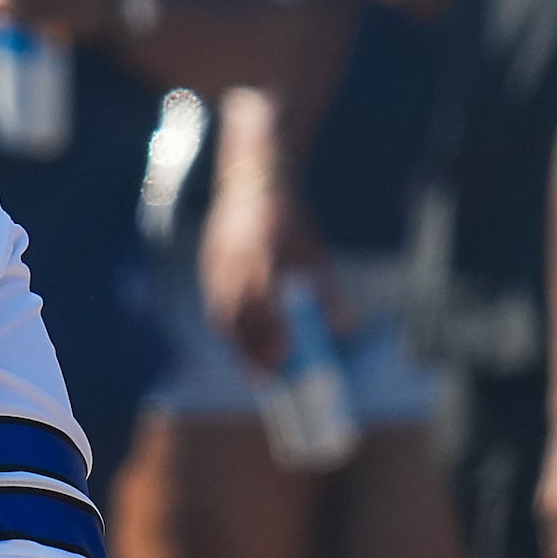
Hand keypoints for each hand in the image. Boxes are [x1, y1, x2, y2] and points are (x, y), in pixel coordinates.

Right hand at [197, 177, 325, 372]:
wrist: (252, 178)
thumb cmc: (289, 216)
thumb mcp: (313, 249)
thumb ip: (326, 289)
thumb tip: (348, 328)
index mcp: (261, 244)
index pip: (262, 294)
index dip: (271, 326)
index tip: (286, 355)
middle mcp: (232, 254)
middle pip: (234, 311)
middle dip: (249, 348)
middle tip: (268, 379)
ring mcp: (215, 260)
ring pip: (220, 312)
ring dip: (237, 345)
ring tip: (256, 372)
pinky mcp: (208, 265)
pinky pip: (215, 304)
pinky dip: (230, 330)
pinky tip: (245, 347)